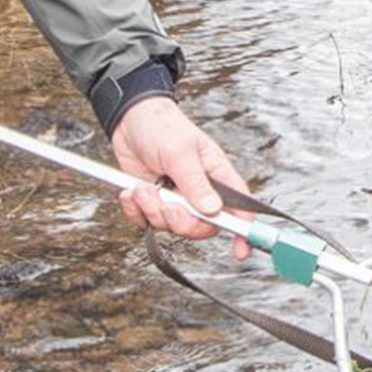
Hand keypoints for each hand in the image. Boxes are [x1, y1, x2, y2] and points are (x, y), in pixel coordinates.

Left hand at [108, 94, 248, 245]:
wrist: (129, 120)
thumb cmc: (162, 127)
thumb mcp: (180, 151)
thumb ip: (196, 183)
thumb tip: (213, 211)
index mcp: (216, 176)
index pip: (239, 208)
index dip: (243, 231)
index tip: (240, 251)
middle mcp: (199, 192)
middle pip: (201, 227)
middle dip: (181, 222)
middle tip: (167, 205)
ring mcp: (176, 199)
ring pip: (171, 226)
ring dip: (152, 211)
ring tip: (143, 188)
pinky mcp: (153, 202)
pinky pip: (146, 222)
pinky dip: (135, 211)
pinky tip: (131, 192)